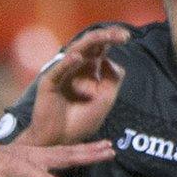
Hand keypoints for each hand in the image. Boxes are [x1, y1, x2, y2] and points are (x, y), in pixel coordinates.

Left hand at [0, 140, 113, 176]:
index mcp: (24, 169)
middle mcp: (33, 156)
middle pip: (67, 156)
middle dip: (90, 155)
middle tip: (111, 151)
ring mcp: (35, 151)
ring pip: (66, 150)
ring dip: (88, 148)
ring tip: (108, 146)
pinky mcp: (35, 151)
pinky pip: (59, 149)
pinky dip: (76, 148)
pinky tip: (88, 148)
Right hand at [23, 25, 130, 146]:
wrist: (61, 141)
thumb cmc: (81, 122)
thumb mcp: (106, 100)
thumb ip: (112, 79)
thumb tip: (109, 60)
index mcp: (89, 70)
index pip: (101, 47)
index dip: (113, 38)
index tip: (127, 37)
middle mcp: (75, 67)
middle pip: (91, 44)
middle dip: (107, 36)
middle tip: (123, 35)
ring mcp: (62, 73)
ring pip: (76, 51)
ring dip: (91, 42)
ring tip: (106, 37)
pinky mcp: (49, 83)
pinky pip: (58, 70)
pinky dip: (67, 63)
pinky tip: (77, 58)